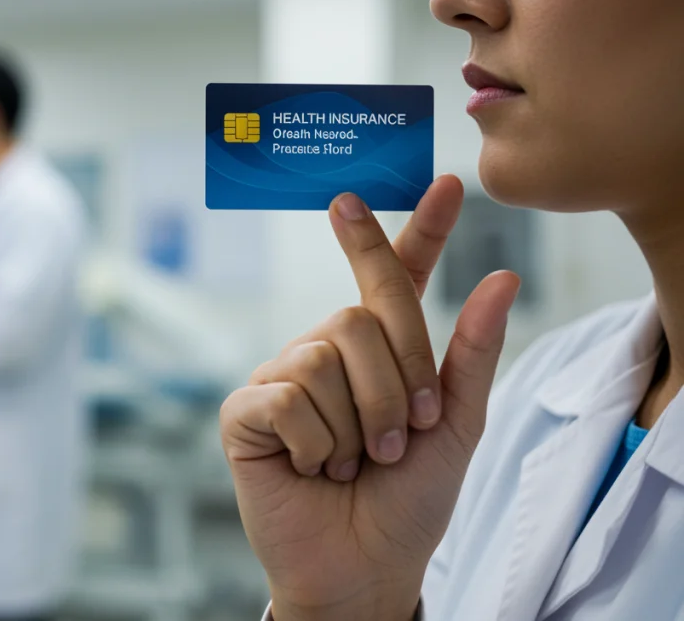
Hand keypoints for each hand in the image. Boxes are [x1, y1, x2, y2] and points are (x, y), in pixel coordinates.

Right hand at [220, 176, 521, 620]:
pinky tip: (311, 468)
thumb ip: (469, 354)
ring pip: (321, 357)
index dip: (419, 230)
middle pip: (356, 318)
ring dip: (357, 424)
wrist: (364, 566)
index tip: (447, 182)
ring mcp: (280, 377)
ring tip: (354, 462)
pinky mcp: (246, 411)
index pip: (394, 278)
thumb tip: (502, 278)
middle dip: (392, 386)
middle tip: (396, 442)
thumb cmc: (408, 502)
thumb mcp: (455, 427)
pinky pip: (285, 396)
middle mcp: (323, 351)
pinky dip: (316, 443)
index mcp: (376, 352)